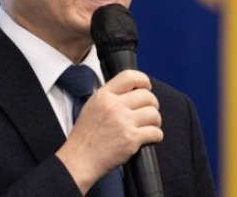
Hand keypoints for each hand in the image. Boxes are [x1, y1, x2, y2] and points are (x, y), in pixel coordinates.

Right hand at [55, 70, 162, 194]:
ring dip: (155, 121)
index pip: (129, 76)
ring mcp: (123, 122)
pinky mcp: (131, 139)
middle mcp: (114, 106)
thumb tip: (131, 90)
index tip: (147, 87)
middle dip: (152, 104)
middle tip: (149, 112)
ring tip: (149, 125)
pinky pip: (155, 132)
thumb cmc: (85, 136)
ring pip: (154, 114)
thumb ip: (109, 96)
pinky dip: (156, 135)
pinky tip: (150, 138)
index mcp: (103, 95)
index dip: (143, 80)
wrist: (79, 159)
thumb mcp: (91, 106)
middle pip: (147, 96)